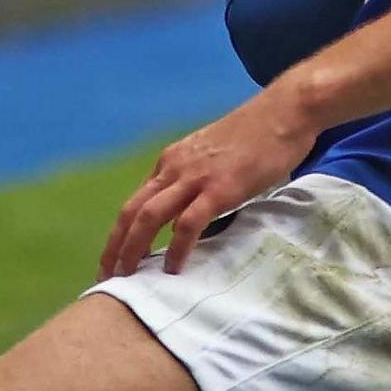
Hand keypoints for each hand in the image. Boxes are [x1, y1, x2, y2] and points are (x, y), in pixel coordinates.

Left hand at [100, 83, 324, 278]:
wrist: (283, 112)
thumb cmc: (257, 134)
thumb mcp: (213, 156)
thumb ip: (196, 179)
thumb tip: (191, 214)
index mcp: (172, 161)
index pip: (135, 202)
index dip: (120, 233)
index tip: (115, 259)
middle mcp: (174, 168)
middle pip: (131, 212)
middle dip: (115, 247)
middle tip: (107, 277)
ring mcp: (195, 178)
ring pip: (148, 218)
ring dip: (133, 250)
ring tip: (127, 279)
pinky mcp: (219, 189)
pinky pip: (187, 225)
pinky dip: (176, 249)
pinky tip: (172, 268)